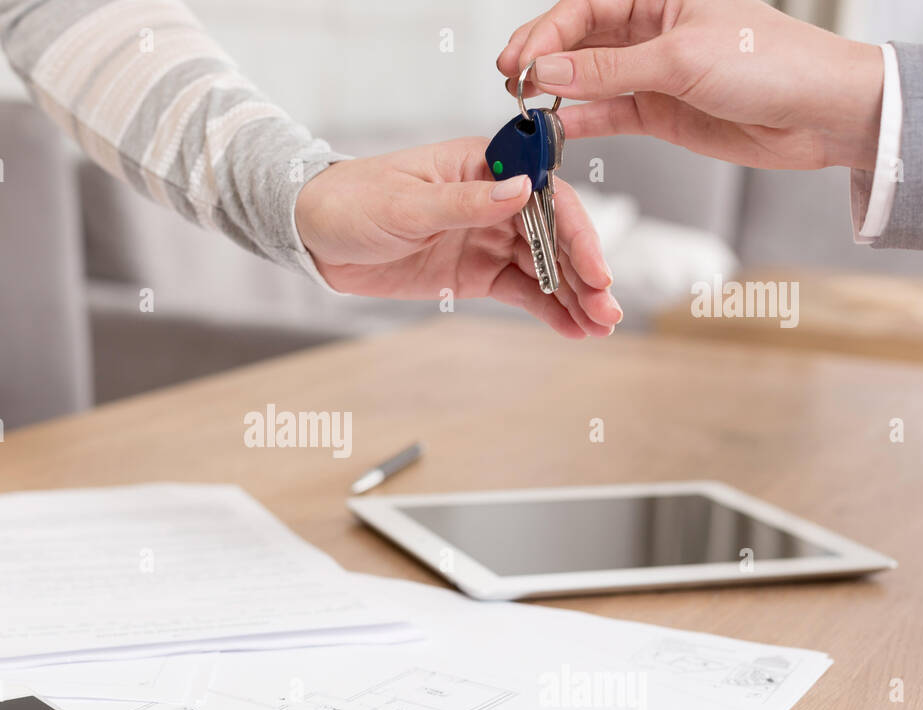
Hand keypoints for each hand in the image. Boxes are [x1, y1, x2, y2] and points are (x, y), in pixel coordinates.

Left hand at [295, 137, 620, 338]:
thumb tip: (520, 191)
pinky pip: (521, 291)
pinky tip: (572, 329)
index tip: (594, 267)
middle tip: (608, 310)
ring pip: (544, 268)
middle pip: (555, 235)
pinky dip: (548, 310)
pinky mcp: (475, 272)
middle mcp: (495, 200)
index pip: (546, 194)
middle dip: (585, 273)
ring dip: (575, 297)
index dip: (575, 232)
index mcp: (483, 166)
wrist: (315, 235)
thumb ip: (465, 203)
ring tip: (600, 327)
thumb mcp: (405, 203)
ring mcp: (487, 238)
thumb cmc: (353, 201)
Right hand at [497, 0, 884, 170]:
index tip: (521, 61)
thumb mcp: (680, 59)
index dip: (547, 32)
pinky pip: (607, 113)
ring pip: (588, 78)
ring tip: (524, 107)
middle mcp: (655, 29)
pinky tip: (557, 129)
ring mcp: (654, 72)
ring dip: (556, 92)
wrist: (819, 114)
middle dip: (542, 58)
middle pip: (579, 39)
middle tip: (510, 80)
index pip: (586, 6)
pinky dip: (580, 121)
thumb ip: (608, 69)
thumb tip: (548, 71)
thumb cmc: (774, 64)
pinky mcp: (660, 111)